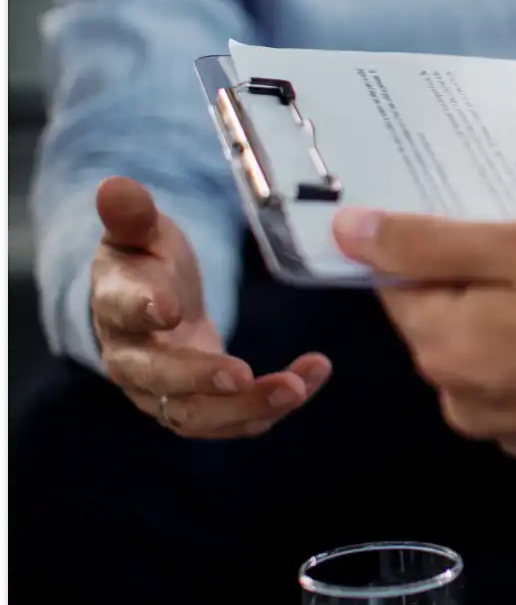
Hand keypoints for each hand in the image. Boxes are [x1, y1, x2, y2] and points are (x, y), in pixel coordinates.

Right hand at [89, 177, 329, 437]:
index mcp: (115, 307)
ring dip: (247, 406)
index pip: (122, 311)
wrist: (152, 303)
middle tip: (243, 374)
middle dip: (201, 379)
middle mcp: (132, 360)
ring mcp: (164, 392)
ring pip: (198, 415)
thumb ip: (133, 215)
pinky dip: (272, 407)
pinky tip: (311, 379)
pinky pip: (234, 418)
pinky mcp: (201, 407)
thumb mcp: (142, 232)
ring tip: (296, 388)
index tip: (171, 308)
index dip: (143, 309)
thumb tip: (114, 185)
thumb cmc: (146, 262)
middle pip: (159, 378)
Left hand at [332, 209, 515, 468]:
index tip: (497, 222)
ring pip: (498, 341)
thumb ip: (433, 243)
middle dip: (495, 274)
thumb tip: (350, 234)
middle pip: (451, 314)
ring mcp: (514, 425)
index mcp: (445, 350)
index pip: (401, 281)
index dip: (444, 241)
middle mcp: (465, 400)